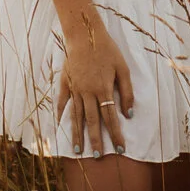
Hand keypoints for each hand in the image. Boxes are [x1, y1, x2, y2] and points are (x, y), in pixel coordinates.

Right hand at [56, 11, 134, 155]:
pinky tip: (60, 126)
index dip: (116, 134)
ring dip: (77, 134)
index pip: (111, 117)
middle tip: (98, 157)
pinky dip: (61, 115)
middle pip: (92, 121)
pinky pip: (62, 102)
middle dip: (95, 140)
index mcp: (103, 89)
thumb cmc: (107, 49)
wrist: (84, 34)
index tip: (120, 149)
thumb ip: (126, 92)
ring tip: (77, 151)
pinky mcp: (65, 82)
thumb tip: (129, 114)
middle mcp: (87, 92)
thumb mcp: (123, 68)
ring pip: (76, 116)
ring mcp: (74, 88)